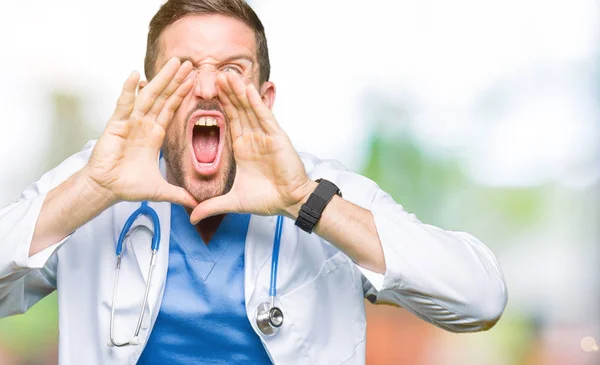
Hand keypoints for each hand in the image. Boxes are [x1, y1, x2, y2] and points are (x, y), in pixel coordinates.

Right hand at [83, 57, 197, 207]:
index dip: (182, 94)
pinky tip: (135, 75)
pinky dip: (129, 90)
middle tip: (188, 62)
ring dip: (160, 79)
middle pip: (162, 97)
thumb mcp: (161, 190)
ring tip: (172, 63)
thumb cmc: (128, 185)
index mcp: (154, 134)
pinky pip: (124, 105)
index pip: (171, 109)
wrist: (106, 190)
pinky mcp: (116, 125)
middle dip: (175, 80)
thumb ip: (179, 195)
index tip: (194, 79)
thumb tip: (197, 205)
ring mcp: (130, 122)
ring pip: (148, 96)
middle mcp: (144, 124)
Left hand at [189, 72, 313, 222]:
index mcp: (242, 148)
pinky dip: (256, 103)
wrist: (289, 203)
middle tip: (213, 73)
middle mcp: (253, 138)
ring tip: (226, 75)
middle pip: (238, 109)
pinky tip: (247, 89)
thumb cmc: (267, 200)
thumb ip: (212, 206)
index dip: (219, 105)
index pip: (229, 121)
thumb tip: (192, 216)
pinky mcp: (277, 137)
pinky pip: (265, 117)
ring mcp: (266, 135)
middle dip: (226, 92)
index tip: (207, 90)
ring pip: (250, 109)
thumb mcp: (233, 201)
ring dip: (238, 92)